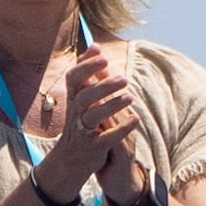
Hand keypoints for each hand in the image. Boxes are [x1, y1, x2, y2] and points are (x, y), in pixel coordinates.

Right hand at [28, 44, 140, 199]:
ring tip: (130, 97)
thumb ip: (88, 72)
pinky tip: (135, 120)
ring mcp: (82, 131)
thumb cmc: (80, 122)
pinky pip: (106, 138)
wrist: (70, 160)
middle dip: (102, 86)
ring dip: (111, 106)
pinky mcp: (93, 148)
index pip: (73, 78)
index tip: (102, 58)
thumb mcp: (80, 97)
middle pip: (84, 96)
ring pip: (92, 116)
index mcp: (73, 99)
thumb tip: (95, 45)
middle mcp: (75, 113)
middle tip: (124, 79)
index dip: (85, 67)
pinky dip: (120, 129)